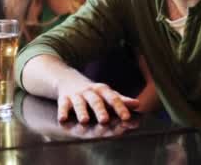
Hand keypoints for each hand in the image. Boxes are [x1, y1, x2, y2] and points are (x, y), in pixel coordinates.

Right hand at [19, 93, 138, 139]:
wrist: (68, 79)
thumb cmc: (94, 92)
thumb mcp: (107, 94)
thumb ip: (121, 101)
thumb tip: (138, 104)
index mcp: (103, 91)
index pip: (113, 99)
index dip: (120, 108)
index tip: (127, 118)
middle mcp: (90, 92)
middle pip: (96, 101)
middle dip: (100, 111)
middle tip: (105, 121)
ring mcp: (77, 95)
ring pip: (79, 103)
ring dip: (82, 112)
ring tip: (84, 121)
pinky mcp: (64, 98)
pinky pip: (63, 105)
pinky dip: (62, 112)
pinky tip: (62, 119)